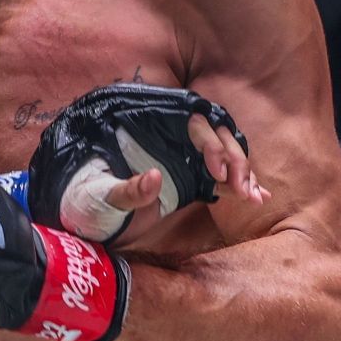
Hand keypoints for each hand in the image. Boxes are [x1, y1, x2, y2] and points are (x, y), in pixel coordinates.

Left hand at [27, 82, 267, 244]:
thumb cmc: (85, 199)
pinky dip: (242, 184)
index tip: (217, 174)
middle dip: (235, 161)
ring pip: (224, 154)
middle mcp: (168, 139)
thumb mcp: (99, 195)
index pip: (193, 124)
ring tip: (254, 197)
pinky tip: (257, 196)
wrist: (83, 216)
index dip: (210, 144)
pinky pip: (221, 175)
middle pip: (216, 137)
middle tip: (241, 190)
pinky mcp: (187, 178)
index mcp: (147, 130)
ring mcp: (180, 158)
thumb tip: (155, 177)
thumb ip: (125, 190)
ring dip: (244, 172)